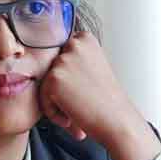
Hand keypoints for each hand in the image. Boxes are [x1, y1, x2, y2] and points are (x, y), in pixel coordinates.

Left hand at [36, 30, 160, 159]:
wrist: (117, 121)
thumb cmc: (108, 100)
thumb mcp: (94, 68)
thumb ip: (75, 61)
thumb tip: (50, 59)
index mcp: (85, 38)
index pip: (61, 56)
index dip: (69, 77)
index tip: (82, 90)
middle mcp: (74, 44)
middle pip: (51, 69)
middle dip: (61, 89)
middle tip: (80, 103)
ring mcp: (63, 60)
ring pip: (46, 84)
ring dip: (56, 101)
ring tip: (77, 111)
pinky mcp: (54, 78)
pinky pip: (43, 97)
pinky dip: (53, 112)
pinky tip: (70, 118)